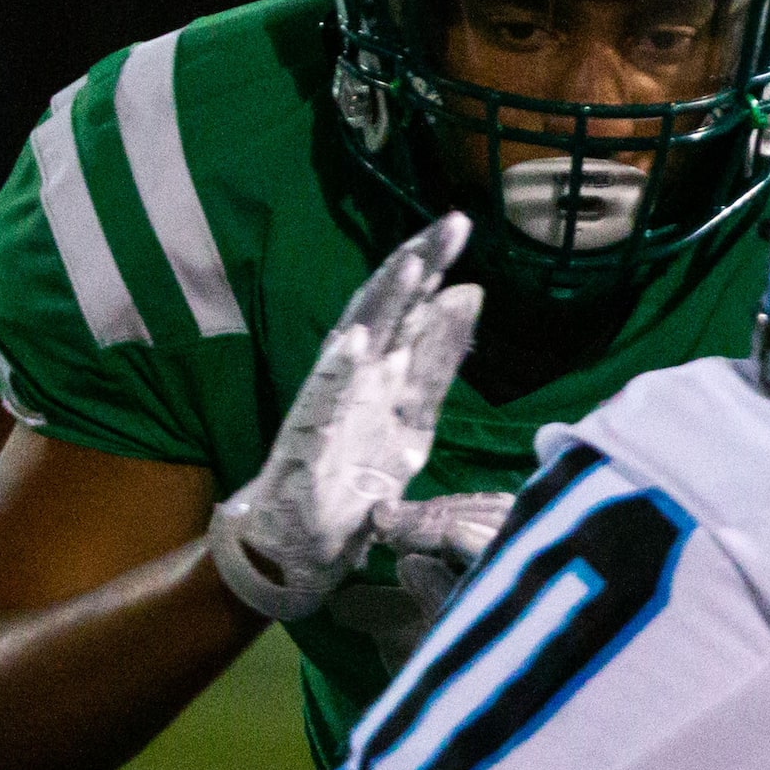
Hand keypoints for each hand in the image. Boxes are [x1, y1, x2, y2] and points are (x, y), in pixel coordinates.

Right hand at [206, 215, 482, 620]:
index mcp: (380, 370)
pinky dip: (338, 373)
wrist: (300, 547)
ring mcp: (327, 406)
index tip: (462, 222)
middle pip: (385, 310)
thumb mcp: (414, 416)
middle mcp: (352, 377)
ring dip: (382, 306)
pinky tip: (356, 343)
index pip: (409, 306)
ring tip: (411, 266)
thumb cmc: (353, 476)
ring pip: (354, 343)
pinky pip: (323, 403)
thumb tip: (470, 292)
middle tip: (451, 223)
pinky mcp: (307, 445)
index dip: (432, 264)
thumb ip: (437, 360)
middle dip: (417, 265)